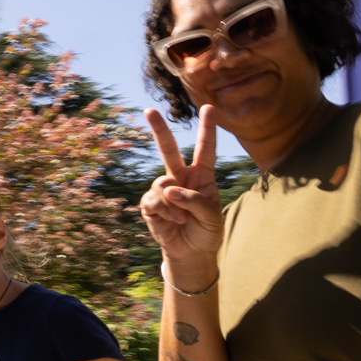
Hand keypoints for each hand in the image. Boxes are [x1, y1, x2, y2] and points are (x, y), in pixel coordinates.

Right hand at [139, 106, 223, 272]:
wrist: (191, 252)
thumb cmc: (206, 232)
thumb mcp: (212, 217)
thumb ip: (194, 200)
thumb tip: (168, 190)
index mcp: (202, 176)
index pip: (205, 149)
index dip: (207, 129)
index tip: (208, 107)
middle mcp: (181, 178)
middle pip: (168, 150)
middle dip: (159, 130)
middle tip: (148, 110)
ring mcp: (164, 190)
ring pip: (161, 183)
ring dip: (172, 203)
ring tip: (181, 218)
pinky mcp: (150, 204)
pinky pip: (152, 200)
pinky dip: (164, 211)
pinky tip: (172, 221)